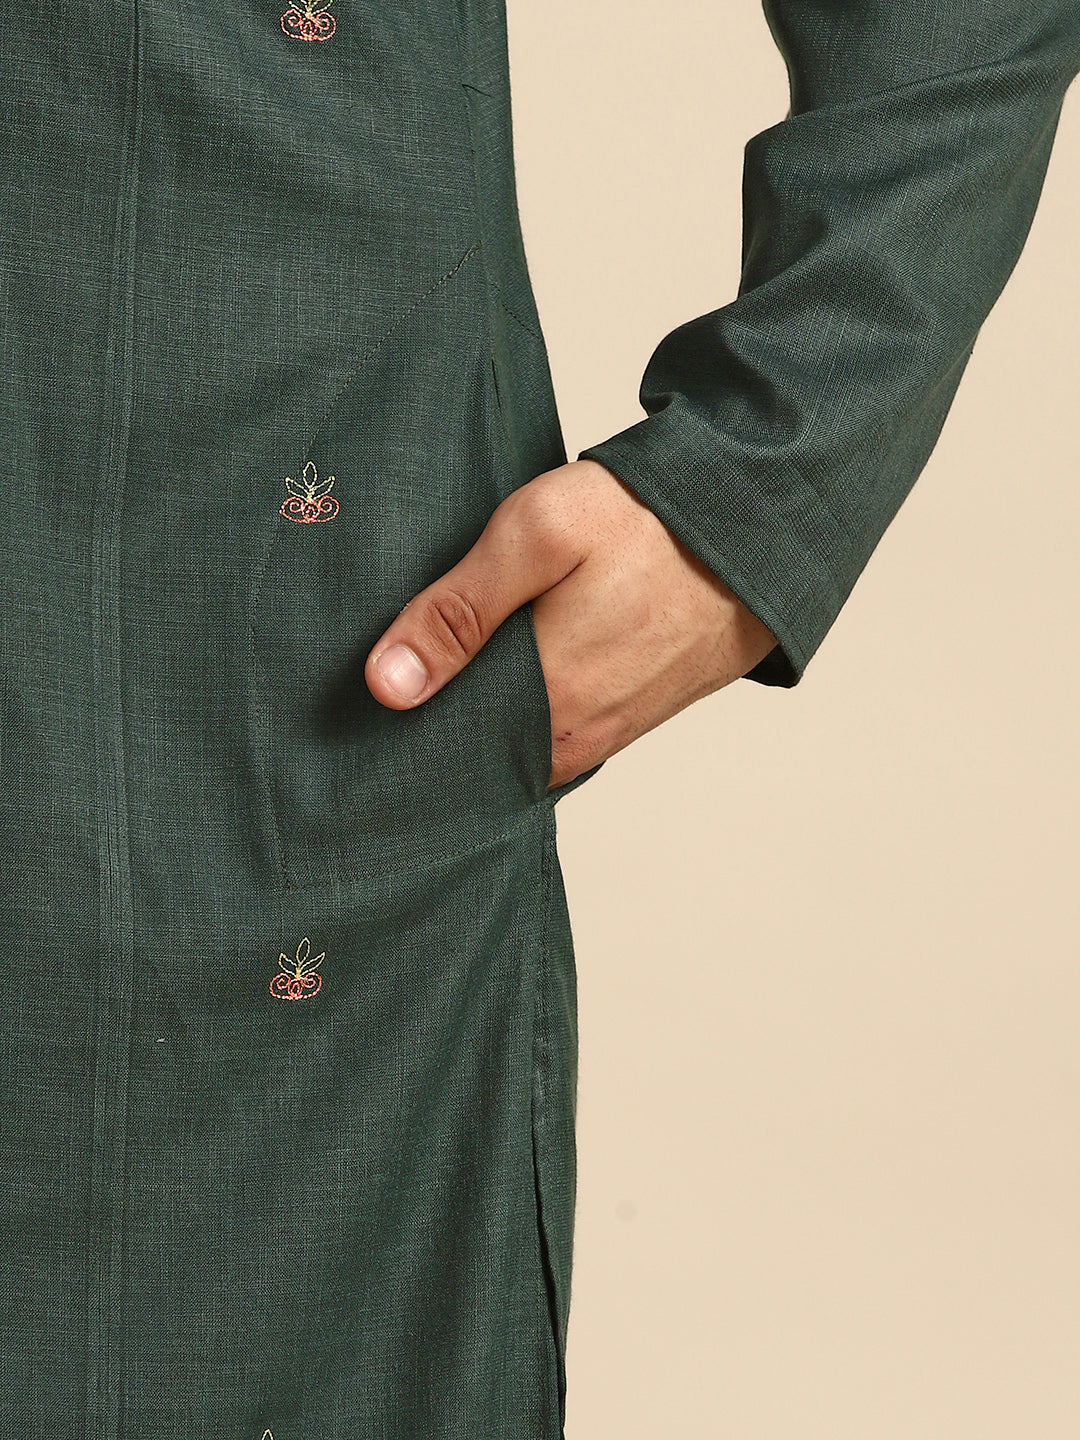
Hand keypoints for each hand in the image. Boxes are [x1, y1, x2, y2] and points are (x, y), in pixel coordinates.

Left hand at [364, 458, 777, 791]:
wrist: (756, 524)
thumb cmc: (645, 520)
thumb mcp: (538, 536)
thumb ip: (459, 610)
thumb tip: (386, 686)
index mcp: (544, 702)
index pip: (443, 750)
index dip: (399, 734)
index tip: (358, 714)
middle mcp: (575, 737)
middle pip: (479, 755)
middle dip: (434, 732)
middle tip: (389, 694)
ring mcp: (609, 732)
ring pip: (518, 749)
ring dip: (481, 725)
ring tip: (443, 682)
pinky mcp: (632, 717)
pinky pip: (557, 737)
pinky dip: (523, 718)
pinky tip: (503, 679)